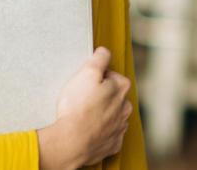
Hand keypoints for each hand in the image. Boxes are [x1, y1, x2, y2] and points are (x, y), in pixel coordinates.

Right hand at [38, 47, 133, 169]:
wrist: (71, 142)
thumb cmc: (78, 107)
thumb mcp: (87, 73)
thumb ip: (99, 59)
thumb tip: (104, 51)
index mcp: (121, 89)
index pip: (112, 75)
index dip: (98, 77)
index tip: (86, 82)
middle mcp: (125, 108)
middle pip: (114, 96)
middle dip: (102, 96)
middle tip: (83, 99)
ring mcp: (119, 128)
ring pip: (113, 116)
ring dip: (102, 114)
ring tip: (84, 116)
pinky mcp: (112, 145)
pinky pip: (108, 135)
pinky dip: (100, 133)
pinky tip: (88, 131)